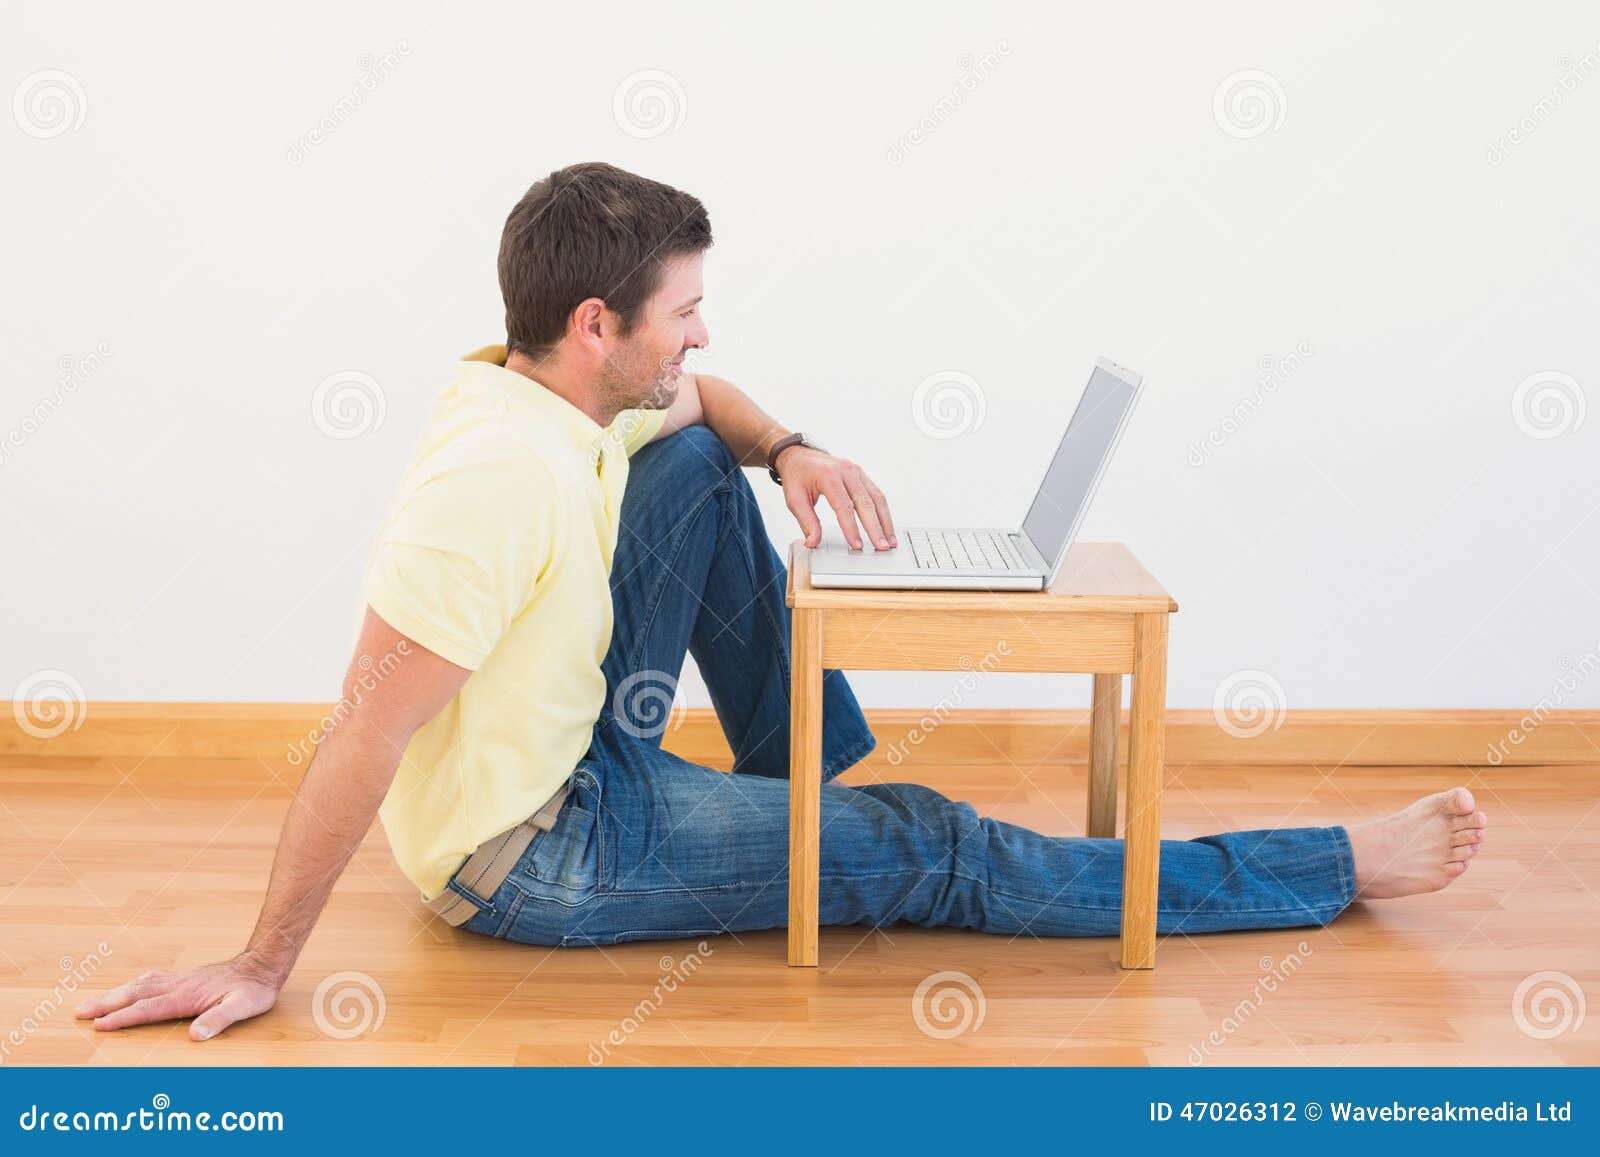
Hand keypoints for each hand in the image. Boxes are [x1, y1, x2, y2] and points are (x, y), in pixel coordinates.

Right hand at [74, 953, 284, 1040]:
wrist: (262, 965)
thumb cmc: (253, 990)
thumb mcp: (243, 1007)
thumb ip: (220, 1019)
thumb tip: (196, 1035)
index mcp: (187, 995)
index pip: (148, 1008)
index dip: (123, 1017)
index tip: (99, 1025)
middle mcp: (179, 985)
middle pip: (136, 994)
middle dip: (106, 1003)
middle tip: (79, 1012)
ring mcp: (180, 979)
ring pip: (140, 984)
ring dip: (115, 993)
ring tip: (91, 1002)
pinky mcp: (185, 977)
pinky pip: (152, 979)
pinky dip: (134, 984)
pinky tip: (130, 987)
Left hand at [778, 445, 897, 551]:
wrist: (799, 455)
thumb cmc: (797, 476)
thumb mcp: (794, 499)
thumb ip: (806, 522)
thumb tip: (813, 542)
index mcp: (828, 475)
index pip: (844, 506)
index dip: (852, 528)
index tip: (857, 545)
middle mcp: (846, 471)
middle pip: (866, 502)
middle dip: (875, 527)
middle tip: (882, 547)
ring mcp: (856, 471)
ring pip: (877, 498)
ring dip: (885, 521)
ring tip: (890, 541)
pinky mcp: (861, 475)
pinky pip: (876, 494)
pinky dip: (883, 512)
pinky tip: (886, 526)